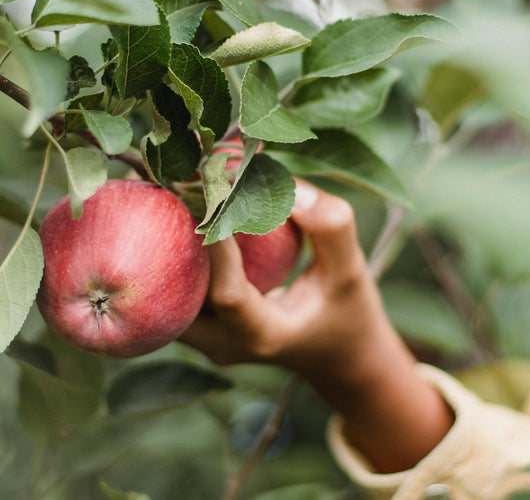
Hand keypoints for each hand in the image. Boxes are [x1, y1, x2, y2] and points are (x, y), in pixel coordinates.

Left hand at [181, 181, 452, 472]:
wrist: (339, 355)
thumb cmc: (348, 311)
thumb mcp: (351, 269)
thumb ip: (329, 226)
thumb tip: (286, 182)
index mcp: (264, 336)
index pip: (228, 293)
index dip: (217, 244)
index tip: (213, 193)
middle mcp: (224, 344)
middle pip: (181, 293)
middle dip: (177, 237)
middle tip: (181, 181)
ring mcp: (208, 339)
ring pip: (170, 291)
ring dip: (172, 242)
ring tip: (179, 188)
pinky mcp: (204, 326)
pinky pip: (180, 286)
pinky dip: (183, 249)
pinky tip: (190, 207)